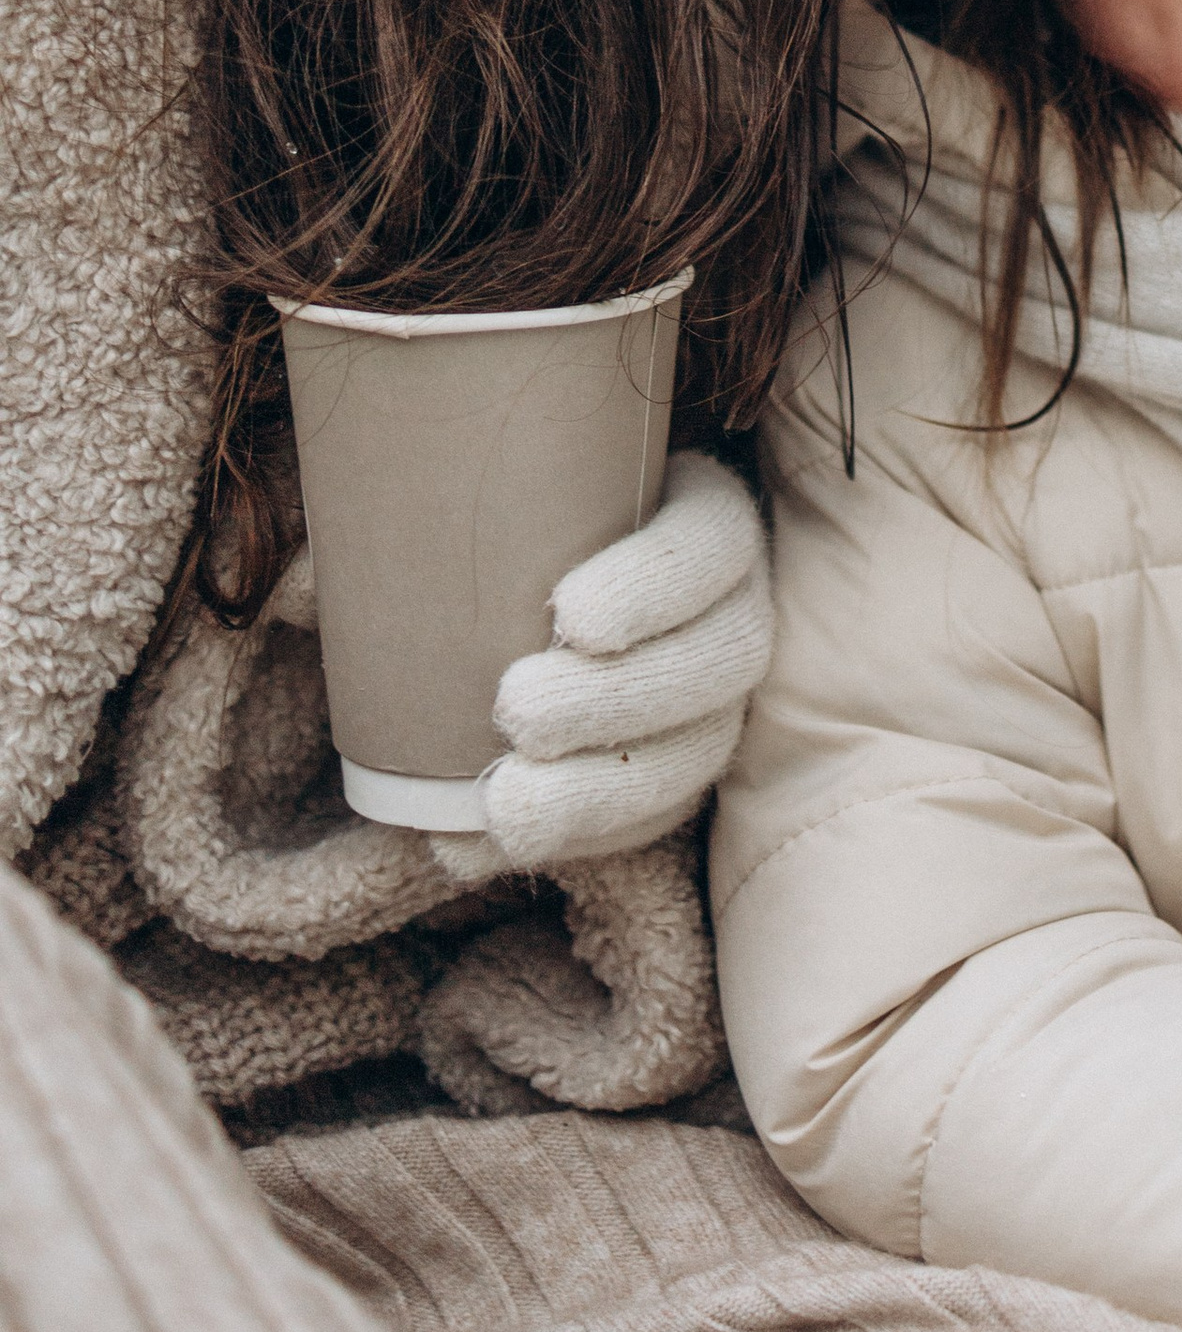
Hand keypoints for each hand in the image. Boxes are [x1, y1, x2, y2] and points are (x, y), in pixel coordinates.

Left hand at [428, 451, 773, 876]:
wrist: (557, 579)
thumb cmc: (522, 517)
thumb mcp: (510, 486)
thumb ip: (438, 494)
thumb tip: (296, 558)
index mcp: (711, 523)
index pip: (709, 547)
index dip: (655, 584)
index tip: (568, 615)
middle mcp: (734, 612)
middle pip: (712, 663)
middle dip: (615, 700)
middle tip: (514, 710)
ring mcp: (720, 701)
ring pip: (692, 756)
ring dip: (600, 792)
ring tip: (505, 805)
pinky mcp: (681, 770)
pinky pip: (652, 819)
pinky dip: (575, 841)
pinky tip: (496, 845)